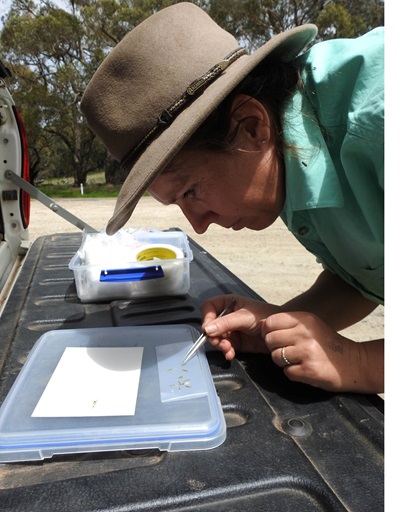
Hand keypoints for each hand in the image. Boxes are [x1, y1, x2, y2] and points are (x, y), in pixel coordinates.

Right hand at [201, 295, 280, 359]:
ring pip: (216, 338)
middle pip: (210, 325)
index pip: (209, 307)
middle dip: (213, 335)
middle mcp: (227, 316)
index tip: (208, 328)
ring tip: (227, 349)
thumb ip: (225, 323)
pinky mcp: (236, 342)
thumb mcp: (244, 317)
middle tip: (218, 342)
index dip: (206, 317)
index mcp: (228, 303)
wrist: (281, 331)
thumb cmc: (265, 316)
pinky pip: (225, 347)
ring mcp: (231, 330)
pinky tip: (230, 354)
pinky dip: (226, 351)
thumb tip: (207, 329)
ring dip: (220, 345)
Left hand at [261, 311, 381, 392]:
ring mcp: (307, 352)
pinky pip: (286, 372)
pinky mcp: (309, 370)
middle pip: (269, 340)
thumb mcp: (310, 326)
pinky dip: (293, 373)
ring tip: (298, 360)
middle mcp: (304, 333)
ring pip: (275, 357)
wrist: (354, 363)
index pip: (270, 322)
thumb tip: (261, 324)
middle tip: (288, 351)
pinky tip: (304, 369)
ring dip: (283, 362)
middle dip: (274, 348)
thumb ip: (287, 323)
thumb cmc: (327, 344)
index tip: (277, 338)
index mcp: (304, 319)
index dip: (268, 332)